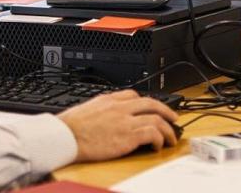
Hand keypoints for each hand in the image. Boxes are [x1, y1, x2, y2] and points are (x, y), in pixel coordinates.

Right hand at [57, 90, 179, 161]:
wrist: (66, 136)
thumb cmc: (70, 128)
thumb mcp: (86, 110)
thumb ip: (100, 110)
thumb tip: (103, 117)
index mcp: (109, 100)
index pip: (134, 95)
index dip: (146, 103)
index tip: (152, 109)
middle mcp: (120, 107)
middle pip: (151, 103)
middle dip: (166, 111)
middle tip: (174, 118)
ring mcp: (125, 120)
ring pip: (156, 119)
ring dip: (167, 129)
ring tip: (170, 138)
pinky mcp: (129, 135)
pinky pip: (152, 133)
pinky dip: (159, 139)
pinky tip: (157, 146)